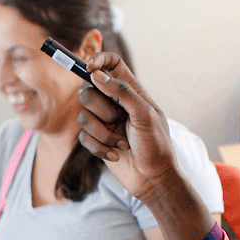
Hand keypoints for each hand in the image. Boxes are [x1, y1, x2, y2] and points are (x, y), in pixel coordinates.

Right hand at [76, 54, 183, 202]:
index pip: (111, 63)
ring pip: (83, 116)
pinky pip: (83, 137)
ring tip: (121, 144)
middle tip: (118, 120)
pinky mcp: (96, 140)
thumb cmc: (156, 145)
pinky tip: (116, 155)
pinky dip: (99, 148)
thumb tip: (96, 75)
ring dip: (102, 134)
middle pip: (88, 90)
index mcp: (130, 90)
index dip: (98, 60)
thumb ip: (122, 92)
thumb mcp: (144, 114)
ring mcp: (104, 122)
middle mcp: (114, 103)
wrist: (153, 178)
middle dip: (100, 109)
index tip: (90, 68)